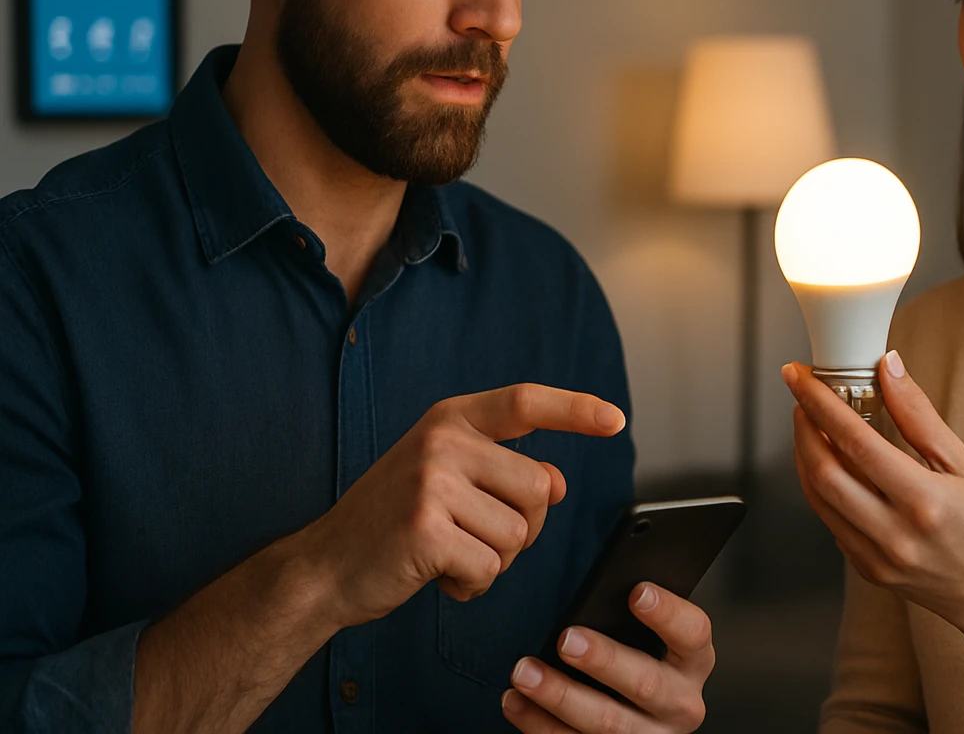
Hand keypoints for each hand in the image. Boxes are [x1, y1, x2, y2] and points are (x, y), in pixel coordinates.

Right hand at [293, 383, 626, 628]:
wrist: (323, 568)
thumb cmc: (392, 524)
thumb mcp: (446, 480)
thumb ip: (500, 471)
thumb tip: (557, 483)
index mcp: (449, 421)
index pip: (525, 402)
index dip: (574, 409)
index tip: (615, 419)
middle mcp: (441, 442)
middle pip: (538, 490)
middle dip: (520, 528)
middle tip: (471, 536)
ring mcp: (432, 483)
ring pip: (518, 535)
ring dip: (492, 560)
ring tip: (446, 553)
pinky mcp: (426, 530)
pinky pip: (490, 567)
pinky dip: (472, 584)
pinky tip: (436, 574)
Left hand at [501, 582, 712, 732]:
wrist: (639, 719)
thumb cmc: (638, 662)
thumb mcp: (647, 640)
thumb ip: (630, 619)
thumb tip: (597, 588)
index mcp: (692, 663)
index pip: (693, 634)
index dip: (668, 613)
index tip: (638, 592)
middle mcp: (679, 705)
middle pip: (646, 684)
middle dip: (603, 660)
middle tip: (567, 639)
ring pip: (606, 723)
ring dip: (560, 695)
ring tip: (524, 671)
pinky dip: (539, 724)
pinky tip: (515, 701)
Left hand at [785, 352, 963, 628]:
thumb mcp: (962, 462)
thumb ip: (919, 415)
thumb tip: (889, 368)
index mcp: (924, 500)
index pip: (857, 442)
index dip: (821, 404)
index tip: (801, 377)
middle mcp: (896, 533)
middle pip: (824, 473)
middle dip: (803, 428)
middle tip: (802, 399)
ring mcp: (877, 557)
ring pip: (819, 499)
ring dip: (805, 457)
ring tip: (810, 427)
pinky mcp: (866, 570)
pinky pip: (830, 522)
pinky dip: (821, 488)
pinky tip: (830, 466)